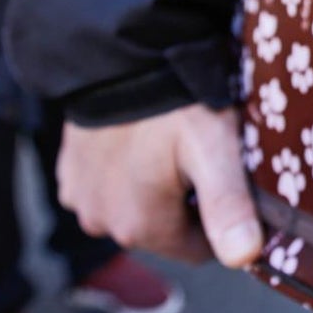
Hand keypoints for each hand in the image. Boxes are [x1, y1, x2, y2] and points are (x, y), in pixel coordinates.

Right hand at [58, 104, 263, 266]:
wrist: (121, 55)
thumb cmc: (176, 103)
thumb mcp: (214, 148)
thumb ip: (229, 205)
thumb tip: (244, 258)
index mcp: (141, 227)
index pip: (198, 248)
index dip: (220, 217)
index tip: (226, 177)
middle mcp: (103, 223)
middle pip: (164, 228)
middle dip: (184, 199)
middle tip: (196, 152)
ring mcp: (81, 199)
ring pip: (134, 207)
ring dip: (151, 185)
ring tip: (165, 142)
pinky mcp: (67, 174)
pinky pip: (106, 187)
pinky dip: (121, 170)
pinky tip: (136, 139)